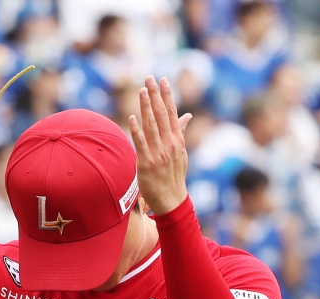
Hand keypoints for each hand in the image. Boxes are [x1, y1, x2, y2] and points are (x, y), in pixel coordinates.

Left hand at [129, 76, 191, 216]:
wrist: (171, 199)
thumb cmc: (174, 175)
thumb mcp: (181, 153)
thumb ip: (181, 132)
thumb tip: (187, 116)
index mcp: (177, 140)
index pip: (172, 112)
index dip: (167, 95)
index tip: (163, 79)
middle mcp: (169, 144)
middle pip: (161, 114)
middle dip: (155, 95)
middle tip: (149, 78)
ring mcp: (158, 153)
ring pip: (151, 125)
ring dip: (146, 107)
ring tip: (141, 91)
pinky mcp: (147, 163)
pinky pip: (141, 144)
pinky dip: (137, 131)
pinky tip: (132, 118)